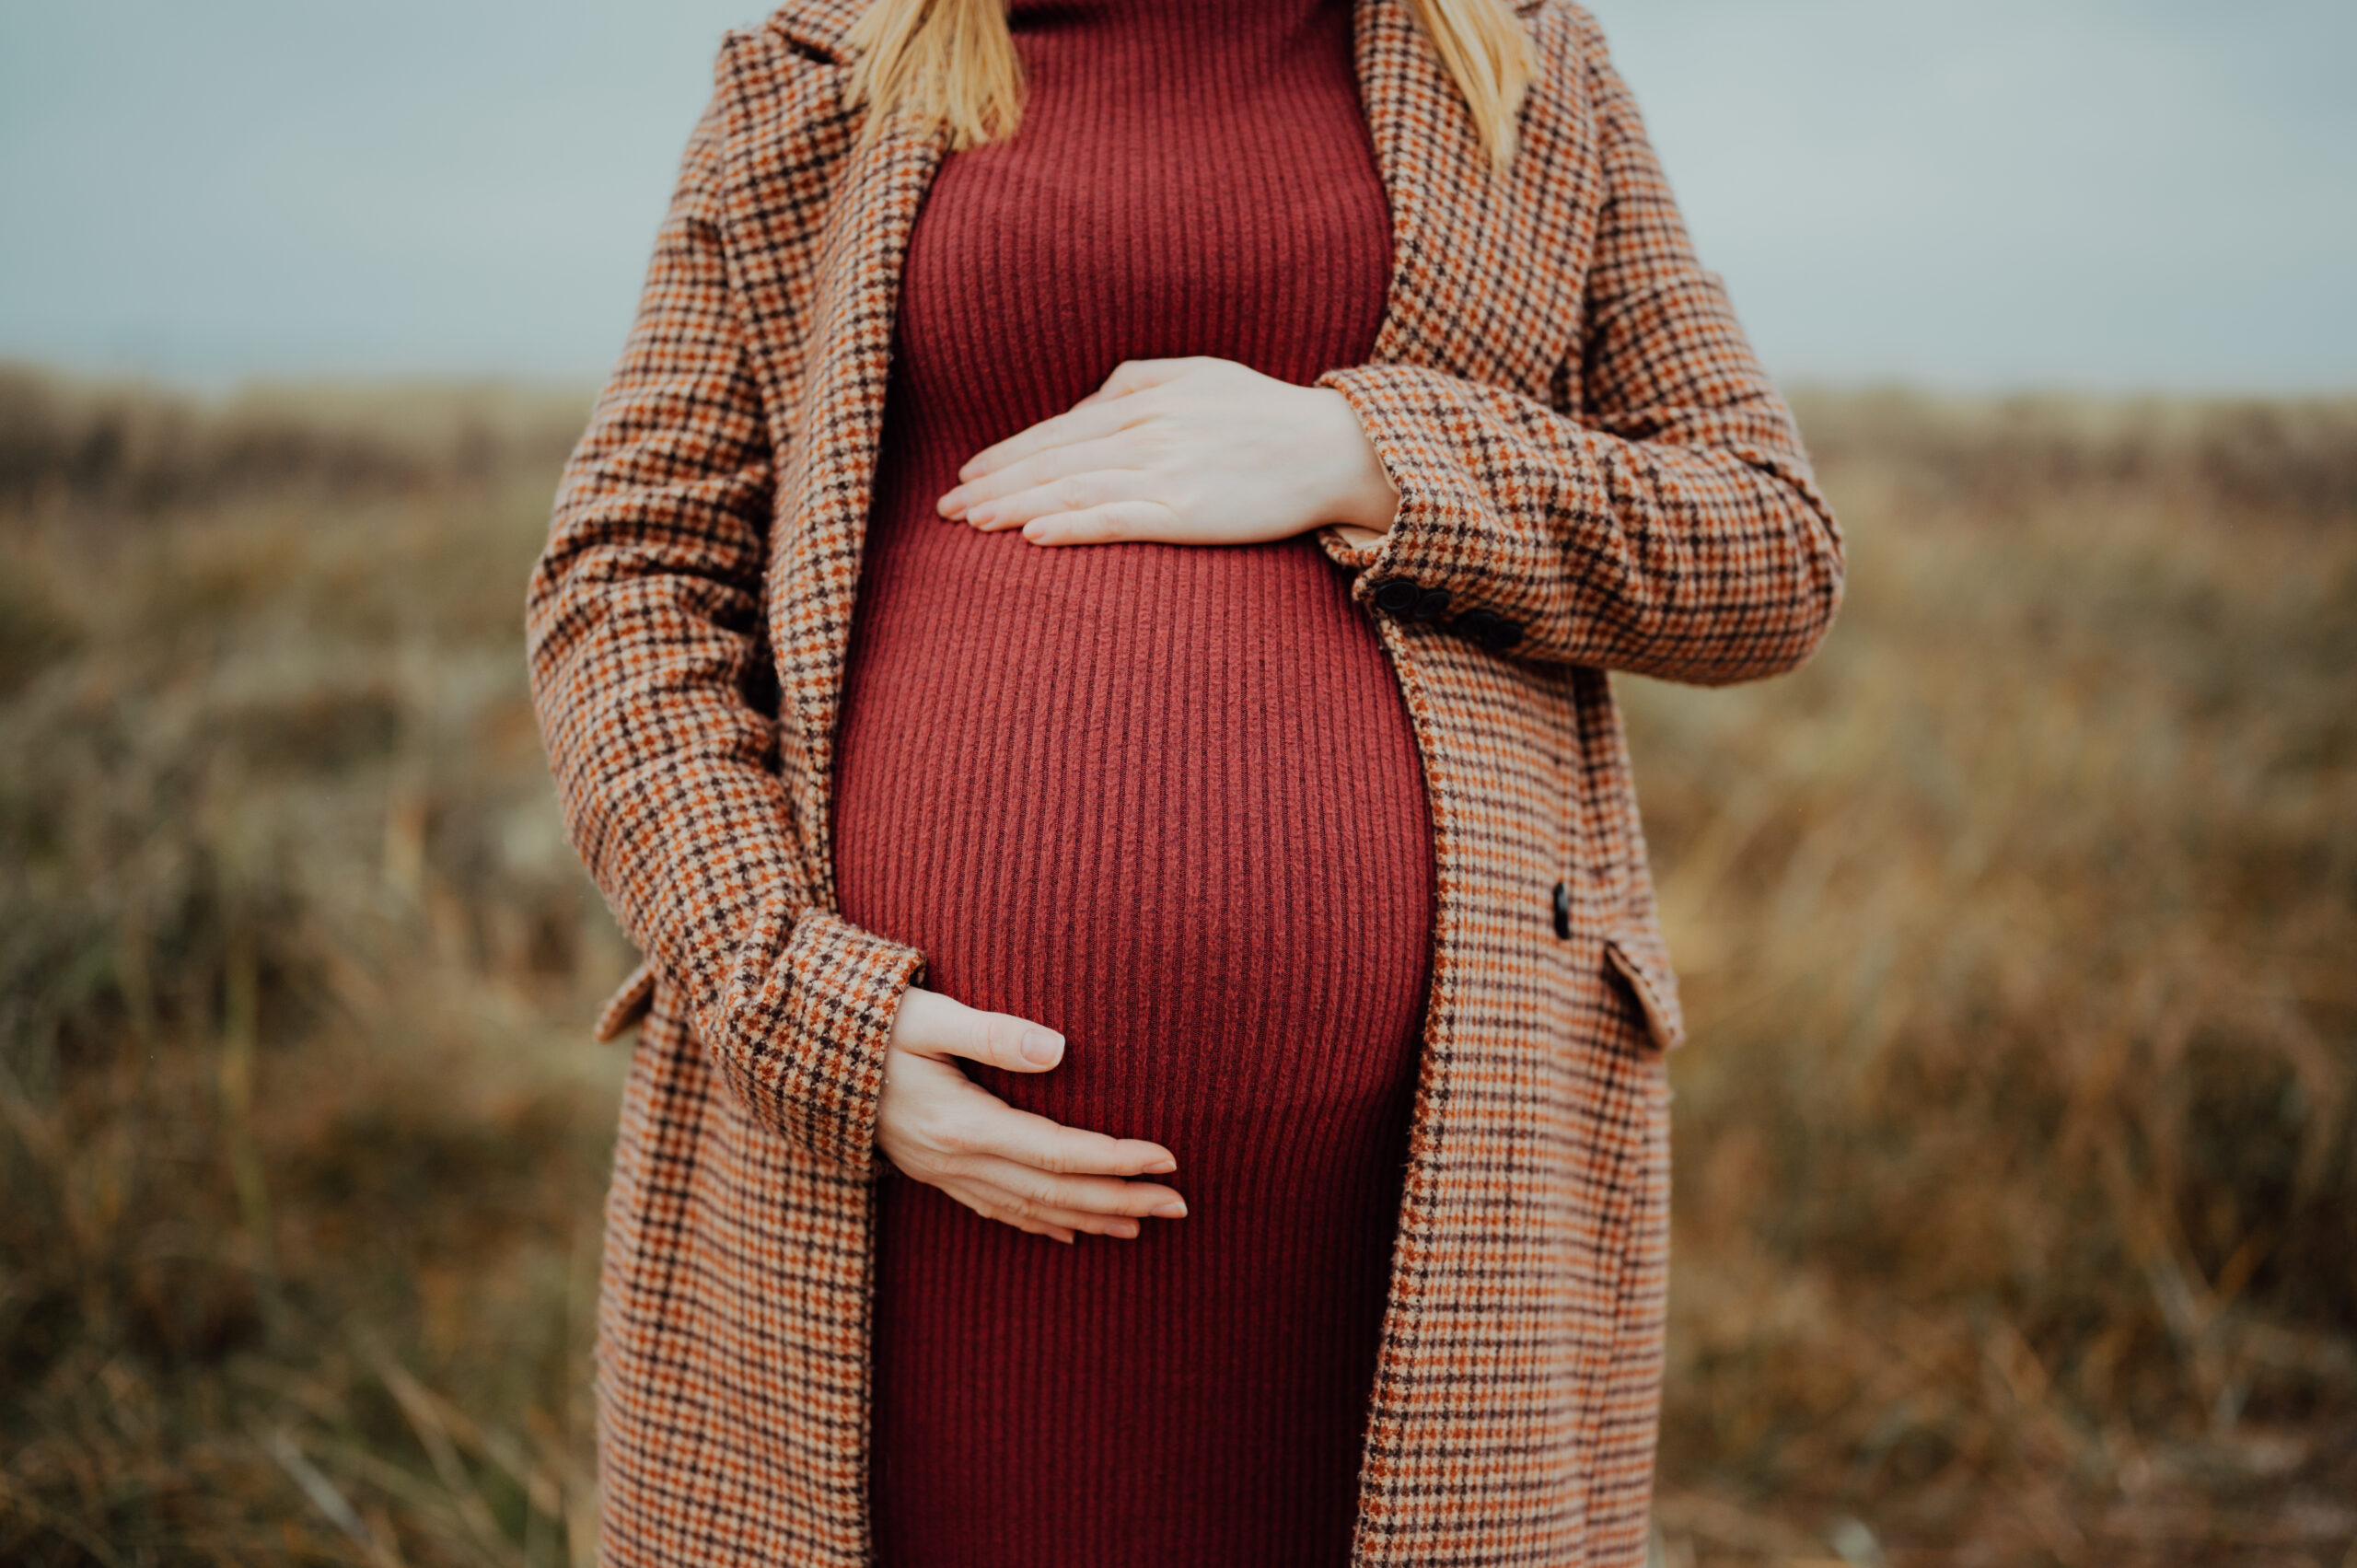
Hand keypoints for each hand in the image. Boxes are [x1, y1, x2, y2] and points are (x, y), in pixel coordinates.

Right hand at [875, 986, 1187, 1243]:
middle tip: (1180, 1206)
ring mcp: (943, 1173)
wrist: (798, 1055)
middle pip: (1053, 1192)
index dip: (1115, 1160)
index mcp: (961, 1123)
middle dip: (1120, 1201)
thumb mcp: (927, 1015)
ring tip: (1142, 1226)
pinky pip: (998, 1210)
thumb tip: (1060, 1050)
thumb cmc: (869, 1022)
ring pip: (1030, 1209)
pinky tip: (1069, 1231)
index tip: (1167, 1159)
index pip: (1056, 1152)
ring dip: (1089, 1219)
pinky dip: (1040, 1223)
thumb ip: (991, 1032)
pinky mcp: (933, 1172)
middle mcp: (956, 1160)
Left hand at [936, 356, 1398, 546]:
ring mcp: (1166, 471)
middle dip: (993, 485)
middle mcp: (1147, 431)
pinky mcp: (1188, 511)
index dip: (1007, 454)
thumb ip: (1135, 384)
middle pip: (1053, 459)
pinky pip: (1118, 519)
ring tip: (972, 524)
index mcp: (1145, 398)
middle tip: (945, 509)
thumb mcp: (1196, 375)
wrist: (1334, 447)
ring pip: (1073, 488)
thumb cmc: (1265, 412)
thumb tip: (1084, 409)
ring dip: (1015, 507)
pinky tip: (1034, 536)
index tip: (967, 476)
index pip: (1058, 430)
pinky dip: (1071, 525)